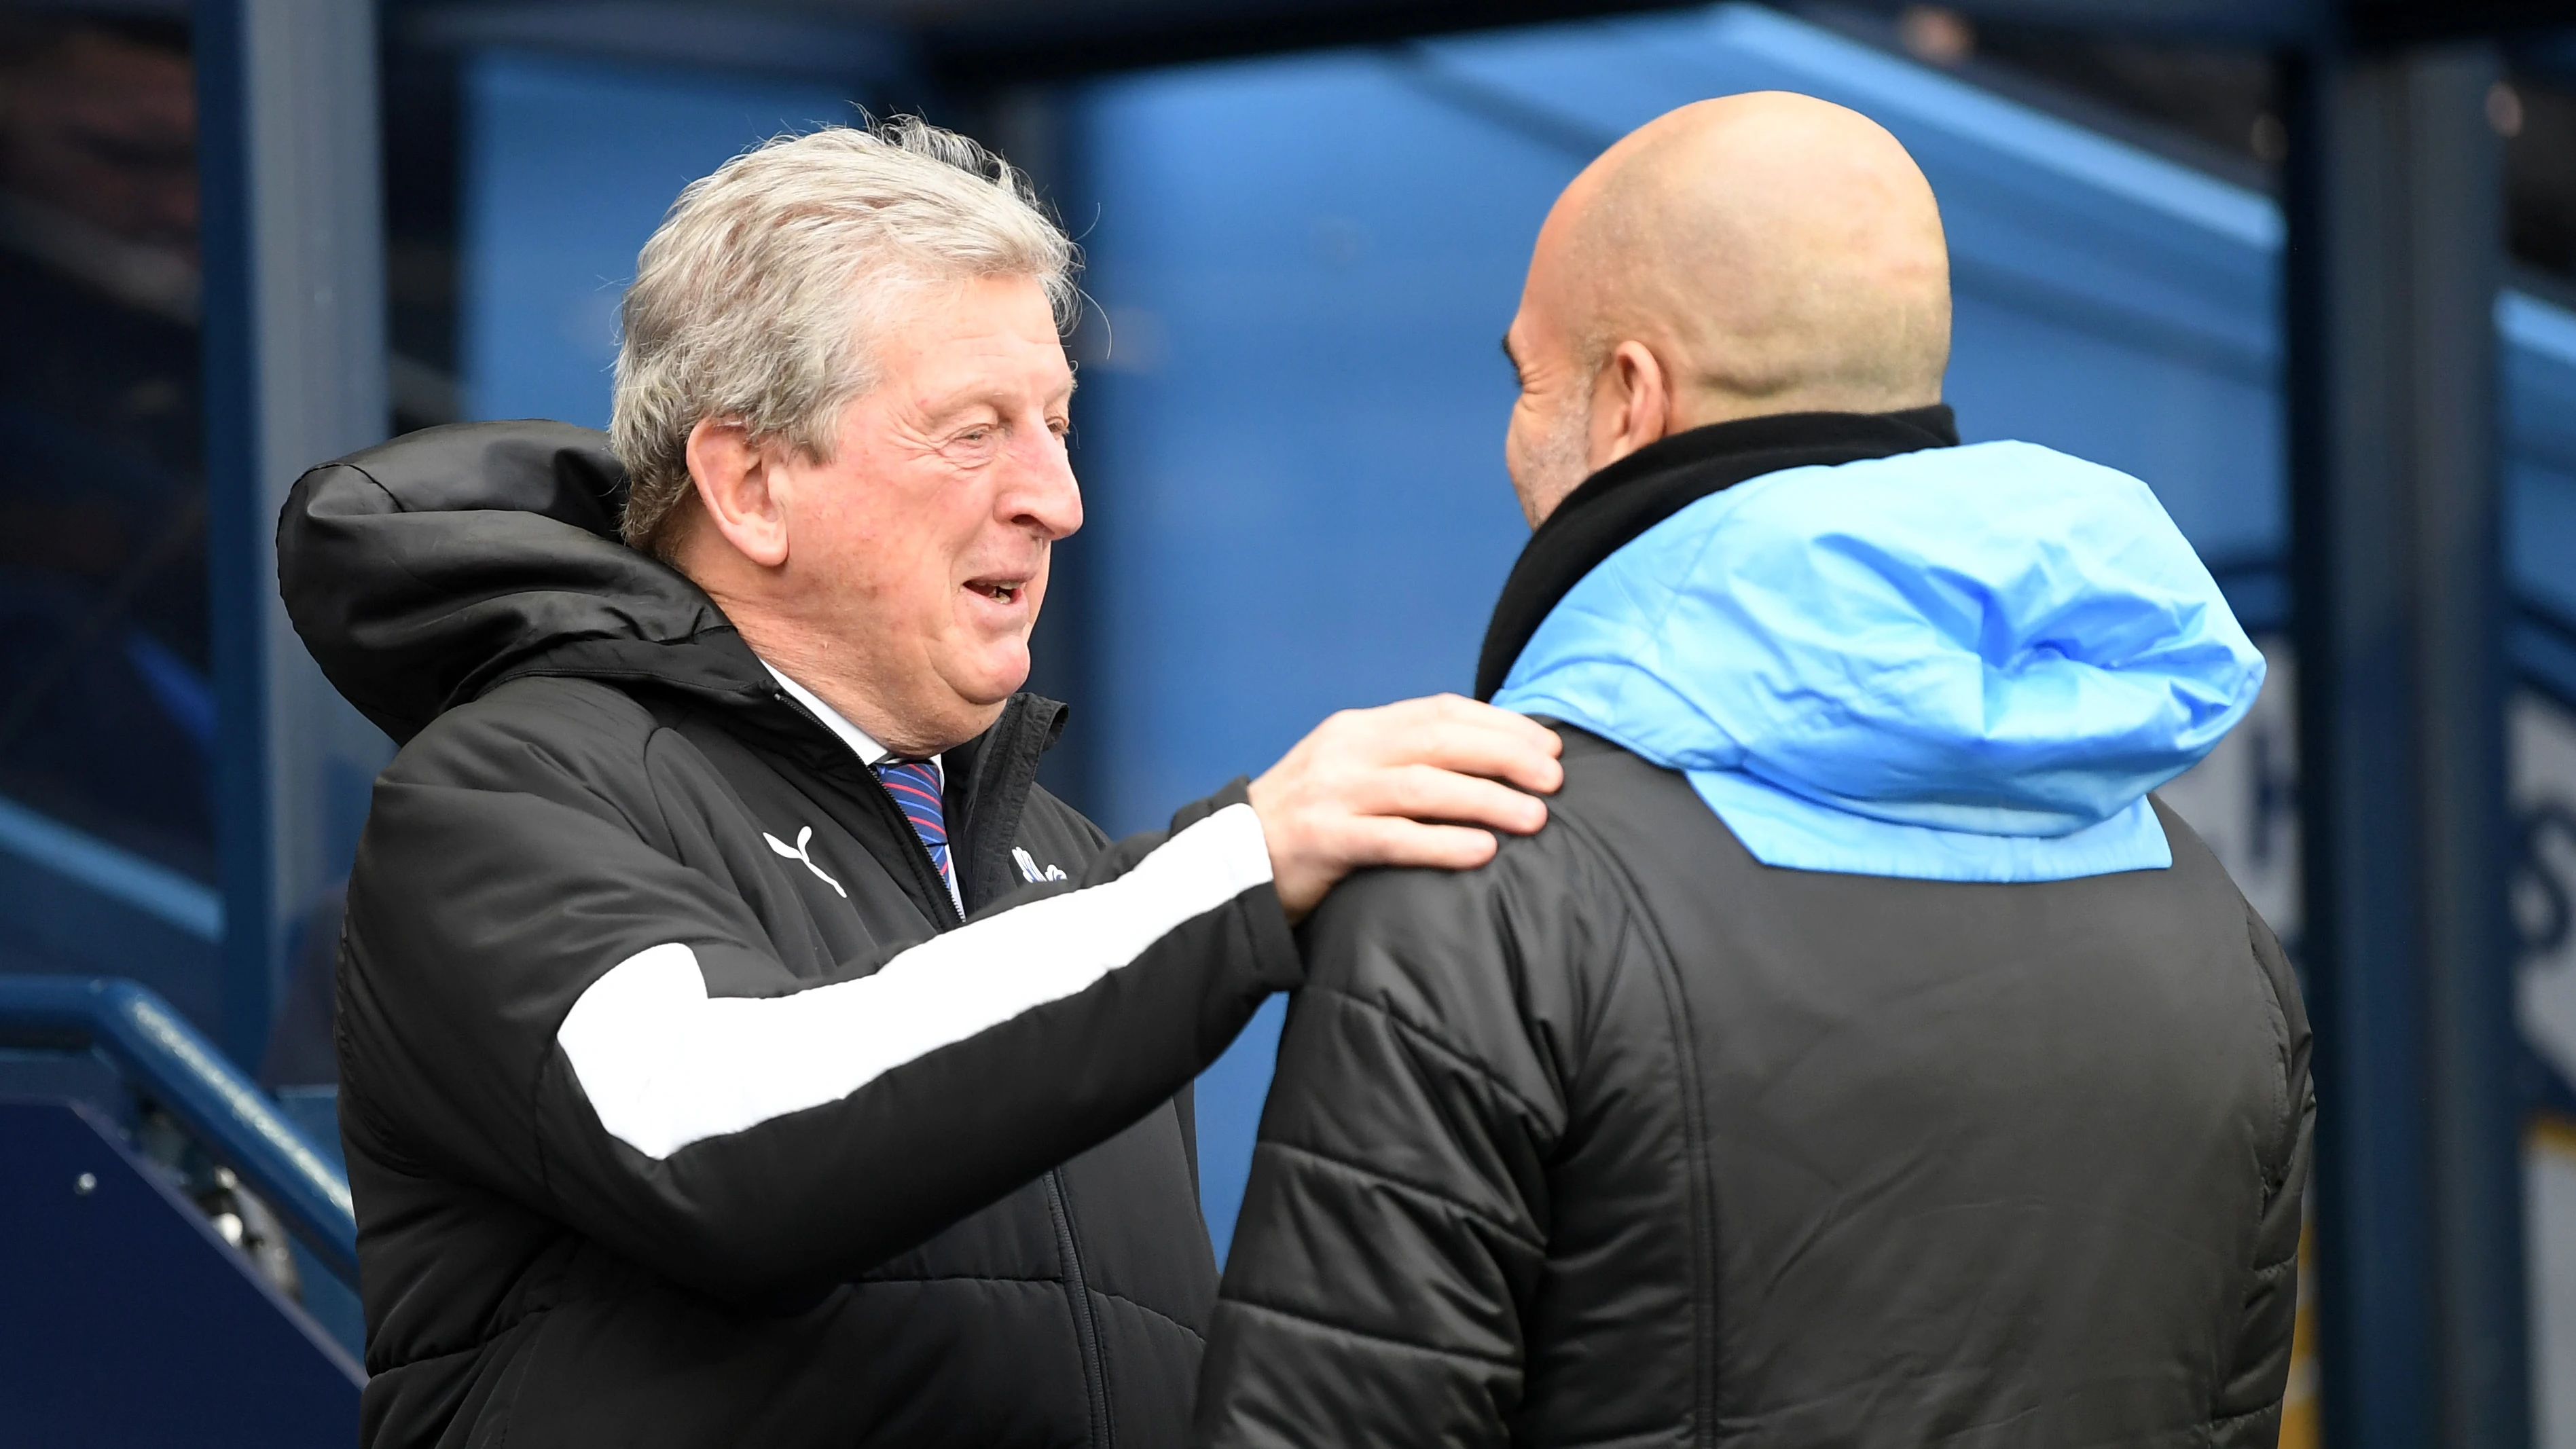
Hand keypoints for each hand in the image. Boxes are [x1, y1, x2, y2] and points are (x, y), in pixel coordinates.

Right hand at [1248, 694, 1563, 921]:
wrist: (1233, 862)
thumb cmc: (1310, 823)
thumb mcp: (1352, 773)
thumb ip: (1405, 761)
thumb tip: (1490, 762)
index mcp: (1359, 728)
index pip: (1440, 711)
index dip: (1500, 725)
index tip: (1547, 745)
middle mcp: (1347, 751)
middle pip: (1440, 741)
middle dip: (1505, 756)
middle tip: (1554, 780)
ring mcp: (1333, 794)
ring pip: (1423, 787)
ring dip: (1486, 799)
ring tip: (1535, 817)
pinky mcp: (1324, 841)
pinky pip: (1393, 839)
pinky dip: (1442, 843)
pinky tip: (1483, 851)